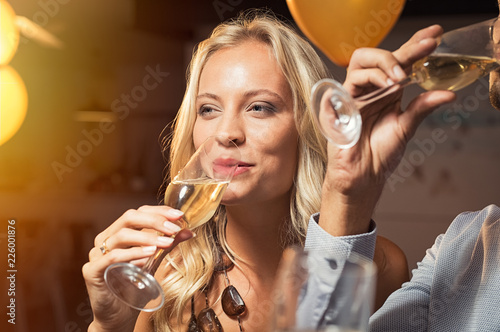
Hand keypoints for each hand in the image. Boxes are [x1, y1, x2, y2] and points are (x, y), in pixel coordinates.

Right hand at [82, 206, 193, 330]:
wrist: (119, 316)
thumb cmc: (134, 286)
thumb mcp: (154, 262)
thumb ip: (166, 245)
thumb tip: (188, 232)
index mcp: (118, 232)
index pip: (138, 212)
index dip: (159, 211)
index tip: (179, 215)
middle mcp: (105, 239)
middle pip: (129, 218)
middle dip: (154, 221)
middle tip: (174, 228)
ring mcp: (96, 254)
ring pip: (121, 236)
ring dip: (146, 237)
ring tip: (165, 243)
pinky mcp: (92, 271)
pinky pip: (112, 257)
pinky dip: (132, 254)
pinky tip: (148, 256)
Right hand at [319, 25, 455, 235]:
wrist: (362, 176)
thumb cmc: (379, 155)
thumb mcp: (406, 128)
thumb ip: (422, 108)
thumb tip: (448, 94)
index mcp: (386, 92)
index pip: (399, 62)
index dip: (414, 46)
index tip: (434, 36)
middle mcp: (369, 90)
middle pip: (377, 56)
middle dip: (401, 49)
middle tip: (423, 50)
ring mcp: (353, 95)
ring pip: (360, 61)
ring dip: (384, 63)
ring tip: (400, 77)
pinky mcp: (339, 104)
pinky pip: (349, 82)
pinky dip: (370, 78)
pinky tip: (387, 86)